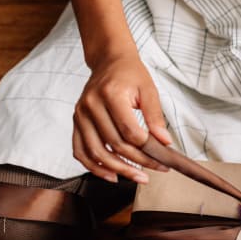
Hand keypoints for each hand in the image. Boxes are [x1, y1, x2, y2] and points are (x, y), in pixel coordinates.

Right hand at [72, 52, 171, 182]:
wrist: (109, 62)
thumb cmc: (131, 75)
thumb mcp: (149, 90)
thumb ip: (156, 117)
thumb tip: (164, 142)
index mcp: (111, 94)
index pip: (129, 131)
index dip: (147, 148)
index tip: (163, 158)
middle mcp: (91, 105)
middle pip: (114, 144)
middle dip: (138, 162)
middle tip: (157, 170)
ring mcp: (80, 115)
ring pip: (95, 152)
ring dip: (118, 169)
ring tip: (138, 177)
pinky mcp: (76, 122)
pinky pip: (80, 150)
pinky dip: (94, 166)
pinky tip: (111, 175)